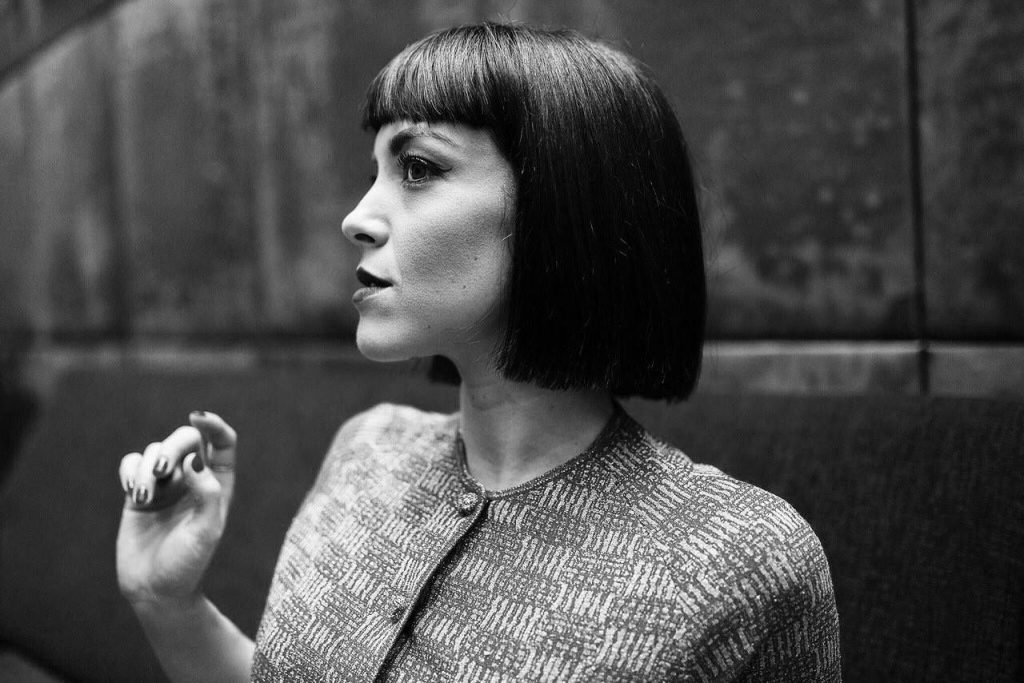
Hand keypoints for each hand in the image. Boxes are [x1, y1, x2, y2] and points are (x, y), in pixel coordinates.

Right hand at [116, 411, 236, 608]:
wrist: (156, 590)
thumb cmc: (188, 563)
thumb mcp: (206, 530)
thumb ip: (207, 493)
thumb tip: (195, 459)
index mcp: (218, 484)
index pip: (222, 442)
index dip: (214, 425)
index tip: (198, 417)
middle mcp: (193, 478)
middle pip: (185, 440)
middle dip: (171, 448)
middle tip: (162, 471)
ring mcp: (165, 484)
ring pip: (155, 451)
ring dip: (147, 469)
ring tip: (143, 498)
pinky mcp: (138, 493)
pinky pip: (132, 464)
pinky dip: (131, 471)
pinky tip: (133, 492)